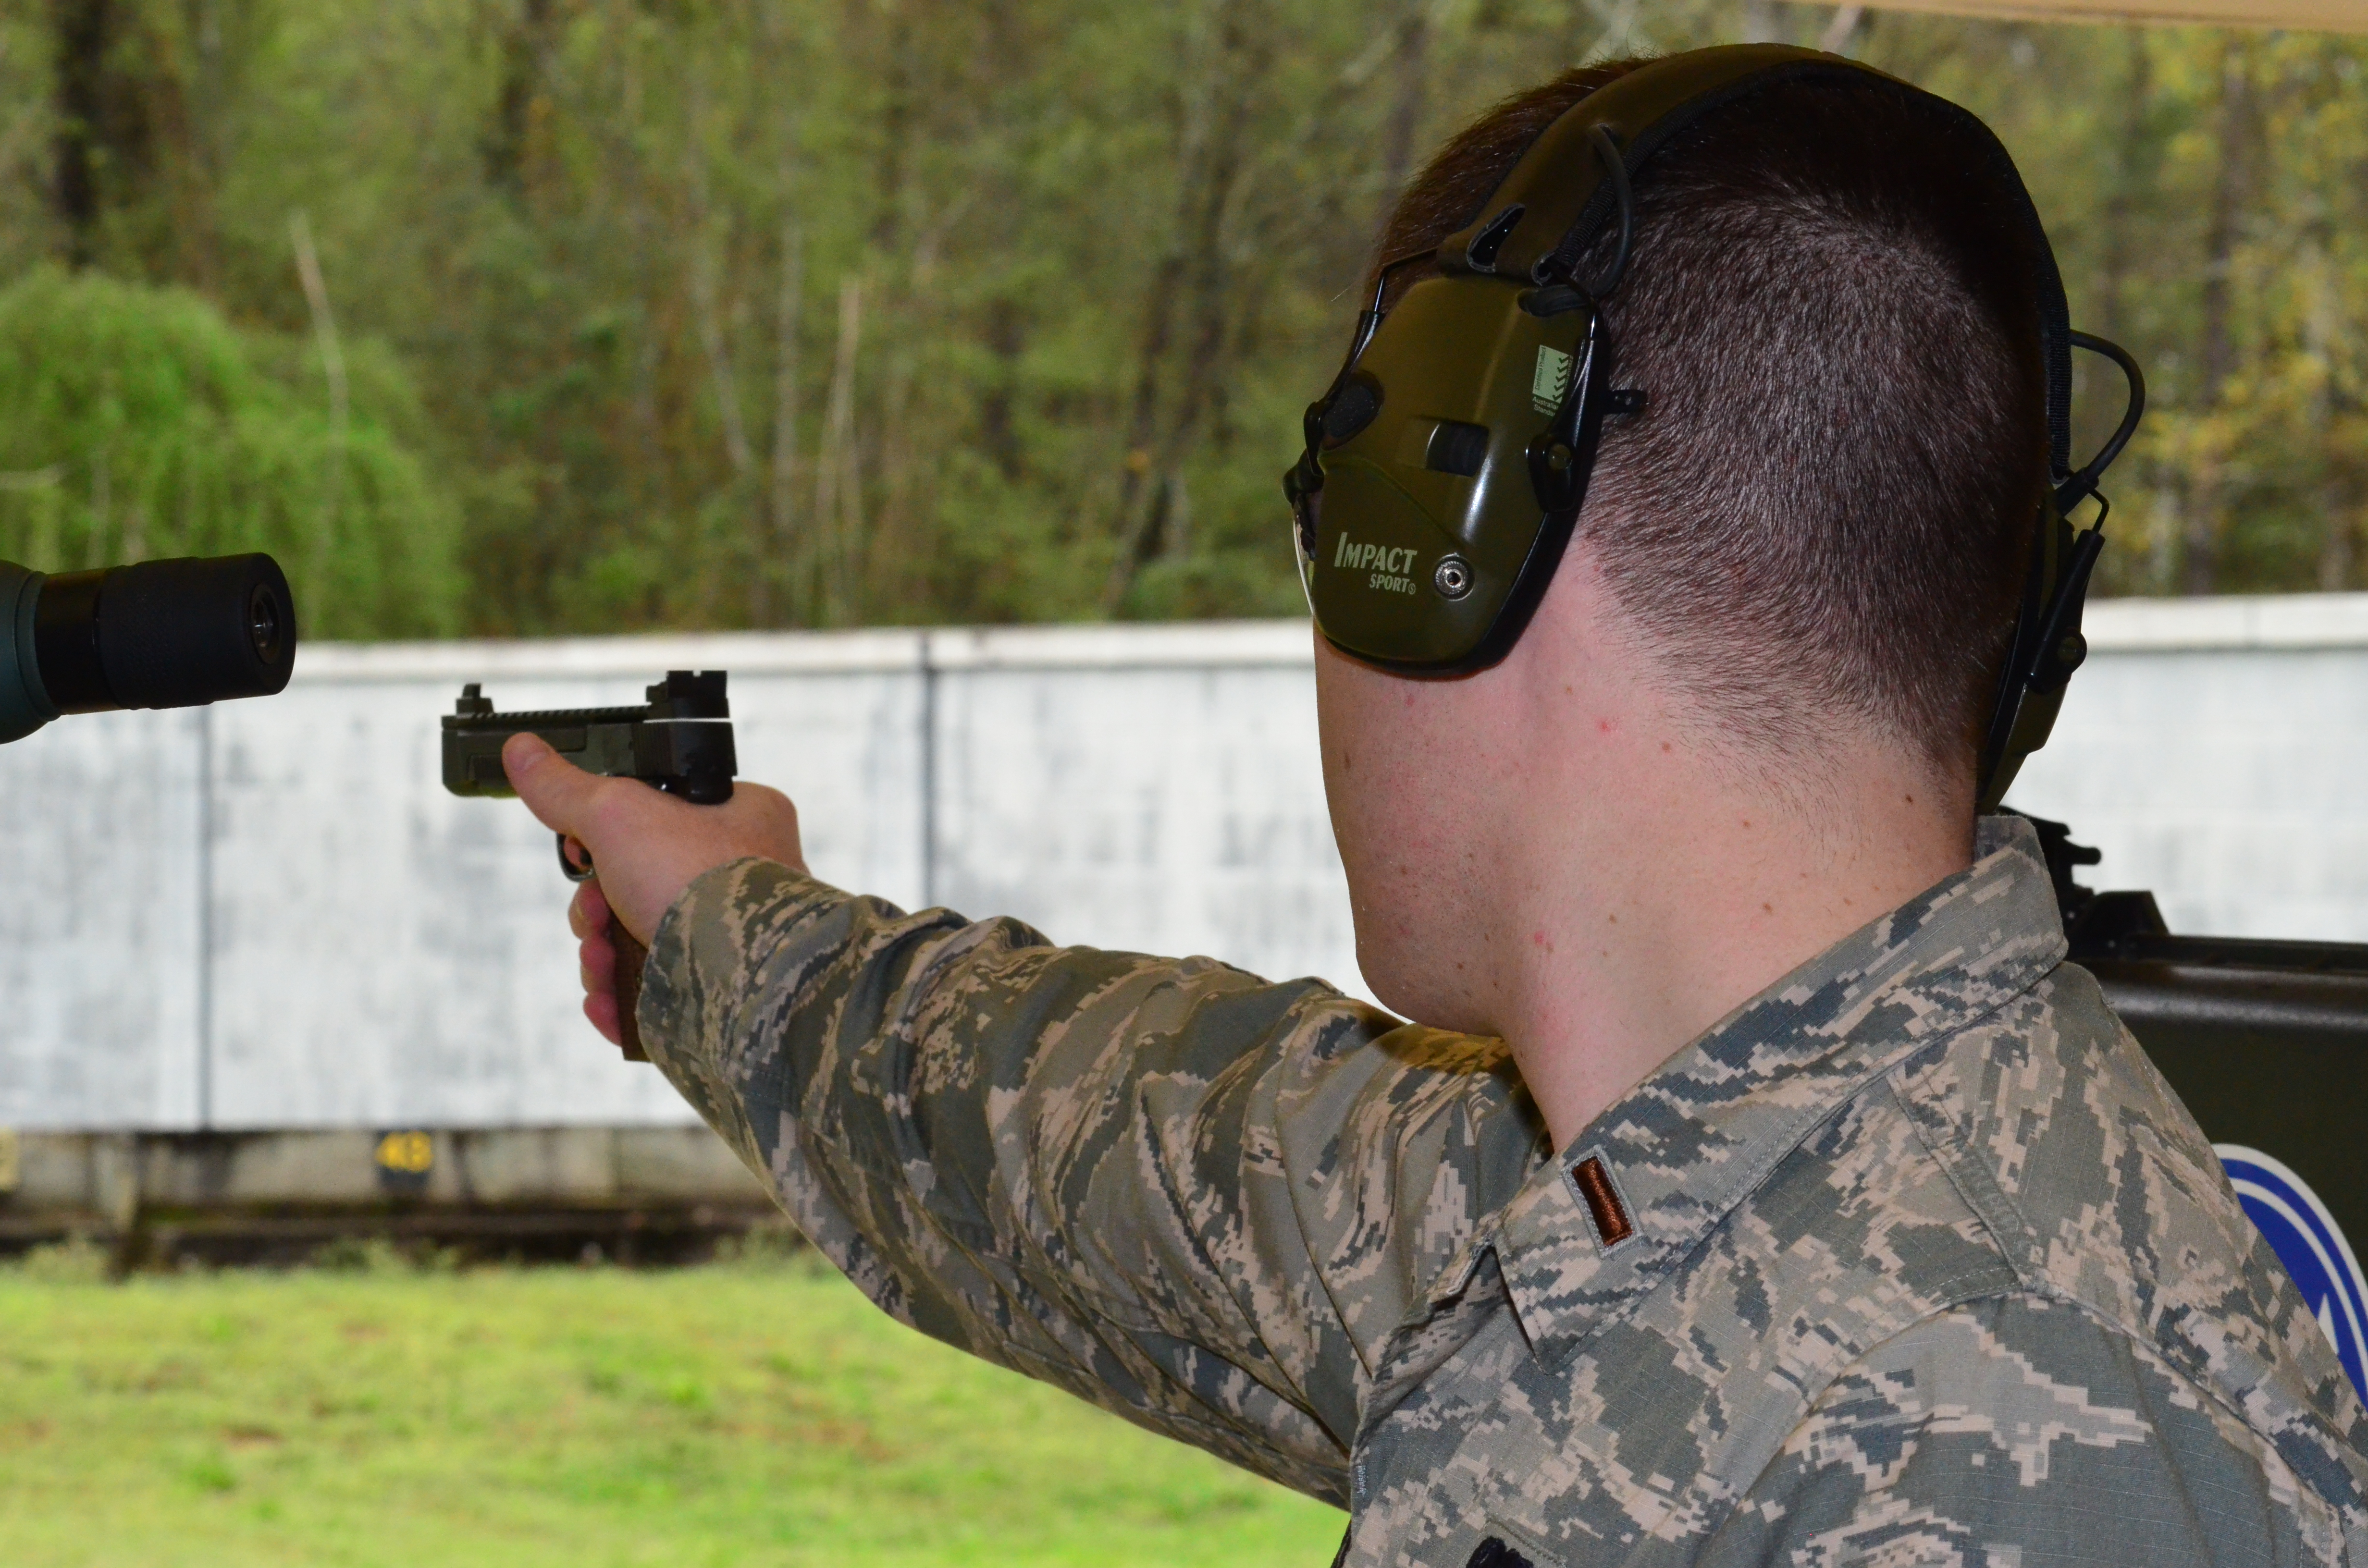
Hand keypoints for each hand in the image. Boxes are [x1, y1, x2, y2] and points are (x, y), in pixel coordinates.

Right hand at [504, 733, 806, 1042]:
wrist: (743, 975)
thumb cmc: (701, 882)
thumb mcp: (619, 814)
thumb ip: (568, 788)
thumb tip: (522, 750)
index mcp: (740, 818)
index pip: (657, 817)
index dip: (607, 837)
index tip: (583, 852)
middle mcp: (743, 877)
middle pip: (637, 885)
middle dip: (594, 909)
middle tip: (593, 915)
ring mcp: (730, 938)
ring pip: (638, 941)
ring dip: (599, 954)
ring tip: (600, 960)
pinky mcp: (715, 990)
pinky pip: (653, 992)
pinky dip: (618, 997)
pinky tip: (606, 999)